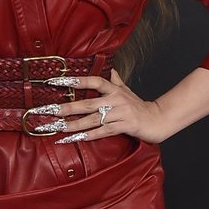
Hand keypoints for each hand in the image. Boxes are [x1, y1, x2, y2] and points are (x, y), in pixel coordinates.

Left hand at [40, 70, 165, 145]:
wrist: (158, 119)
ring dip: (74, 125)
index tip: (57, 81)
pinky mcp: (125, 126)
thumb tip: (110, 69)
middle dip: (67, 108)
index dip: (76, 80)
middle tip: (50, 110)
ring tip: (58, 128)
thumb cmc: (140, 107)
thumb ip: (116, 81)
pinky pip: (104, 131)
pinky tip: (76, 139)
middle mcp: (116, 99)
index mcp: (114, 90)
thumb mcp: (127, 91)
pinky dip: (89, 135)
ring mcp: (120, 113)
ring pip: (93, 119)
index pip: (94, 81)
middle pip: (87, 103)